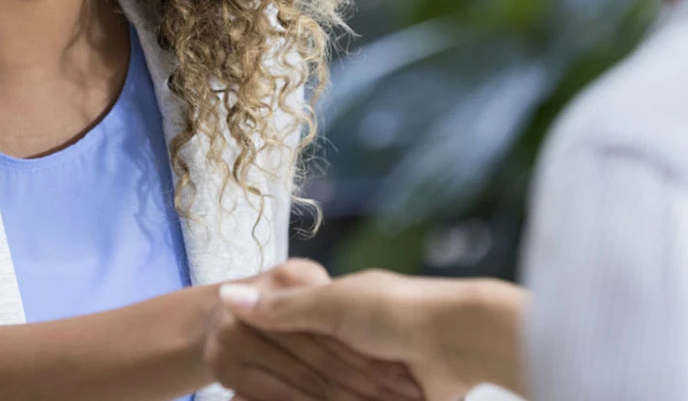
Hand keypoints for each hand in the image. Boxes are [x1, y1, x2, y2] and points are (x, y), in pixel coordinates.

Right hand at [220, 270, 525, 400]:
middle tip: (235, 396)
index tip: (230, 361)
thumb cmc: (396, 310)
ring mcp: (374, 379)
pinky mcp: (387, 400)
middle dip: (276, 385)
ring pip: (325, 393)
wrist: (460, 339)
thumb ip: (283, 308)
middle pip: (308, 372)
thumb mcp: (333, 304)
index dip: (263, 349)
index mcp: (344, 314)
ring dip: (298, 396)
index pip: (293, 338)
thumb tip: (227, 296)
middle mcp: (358, 345)